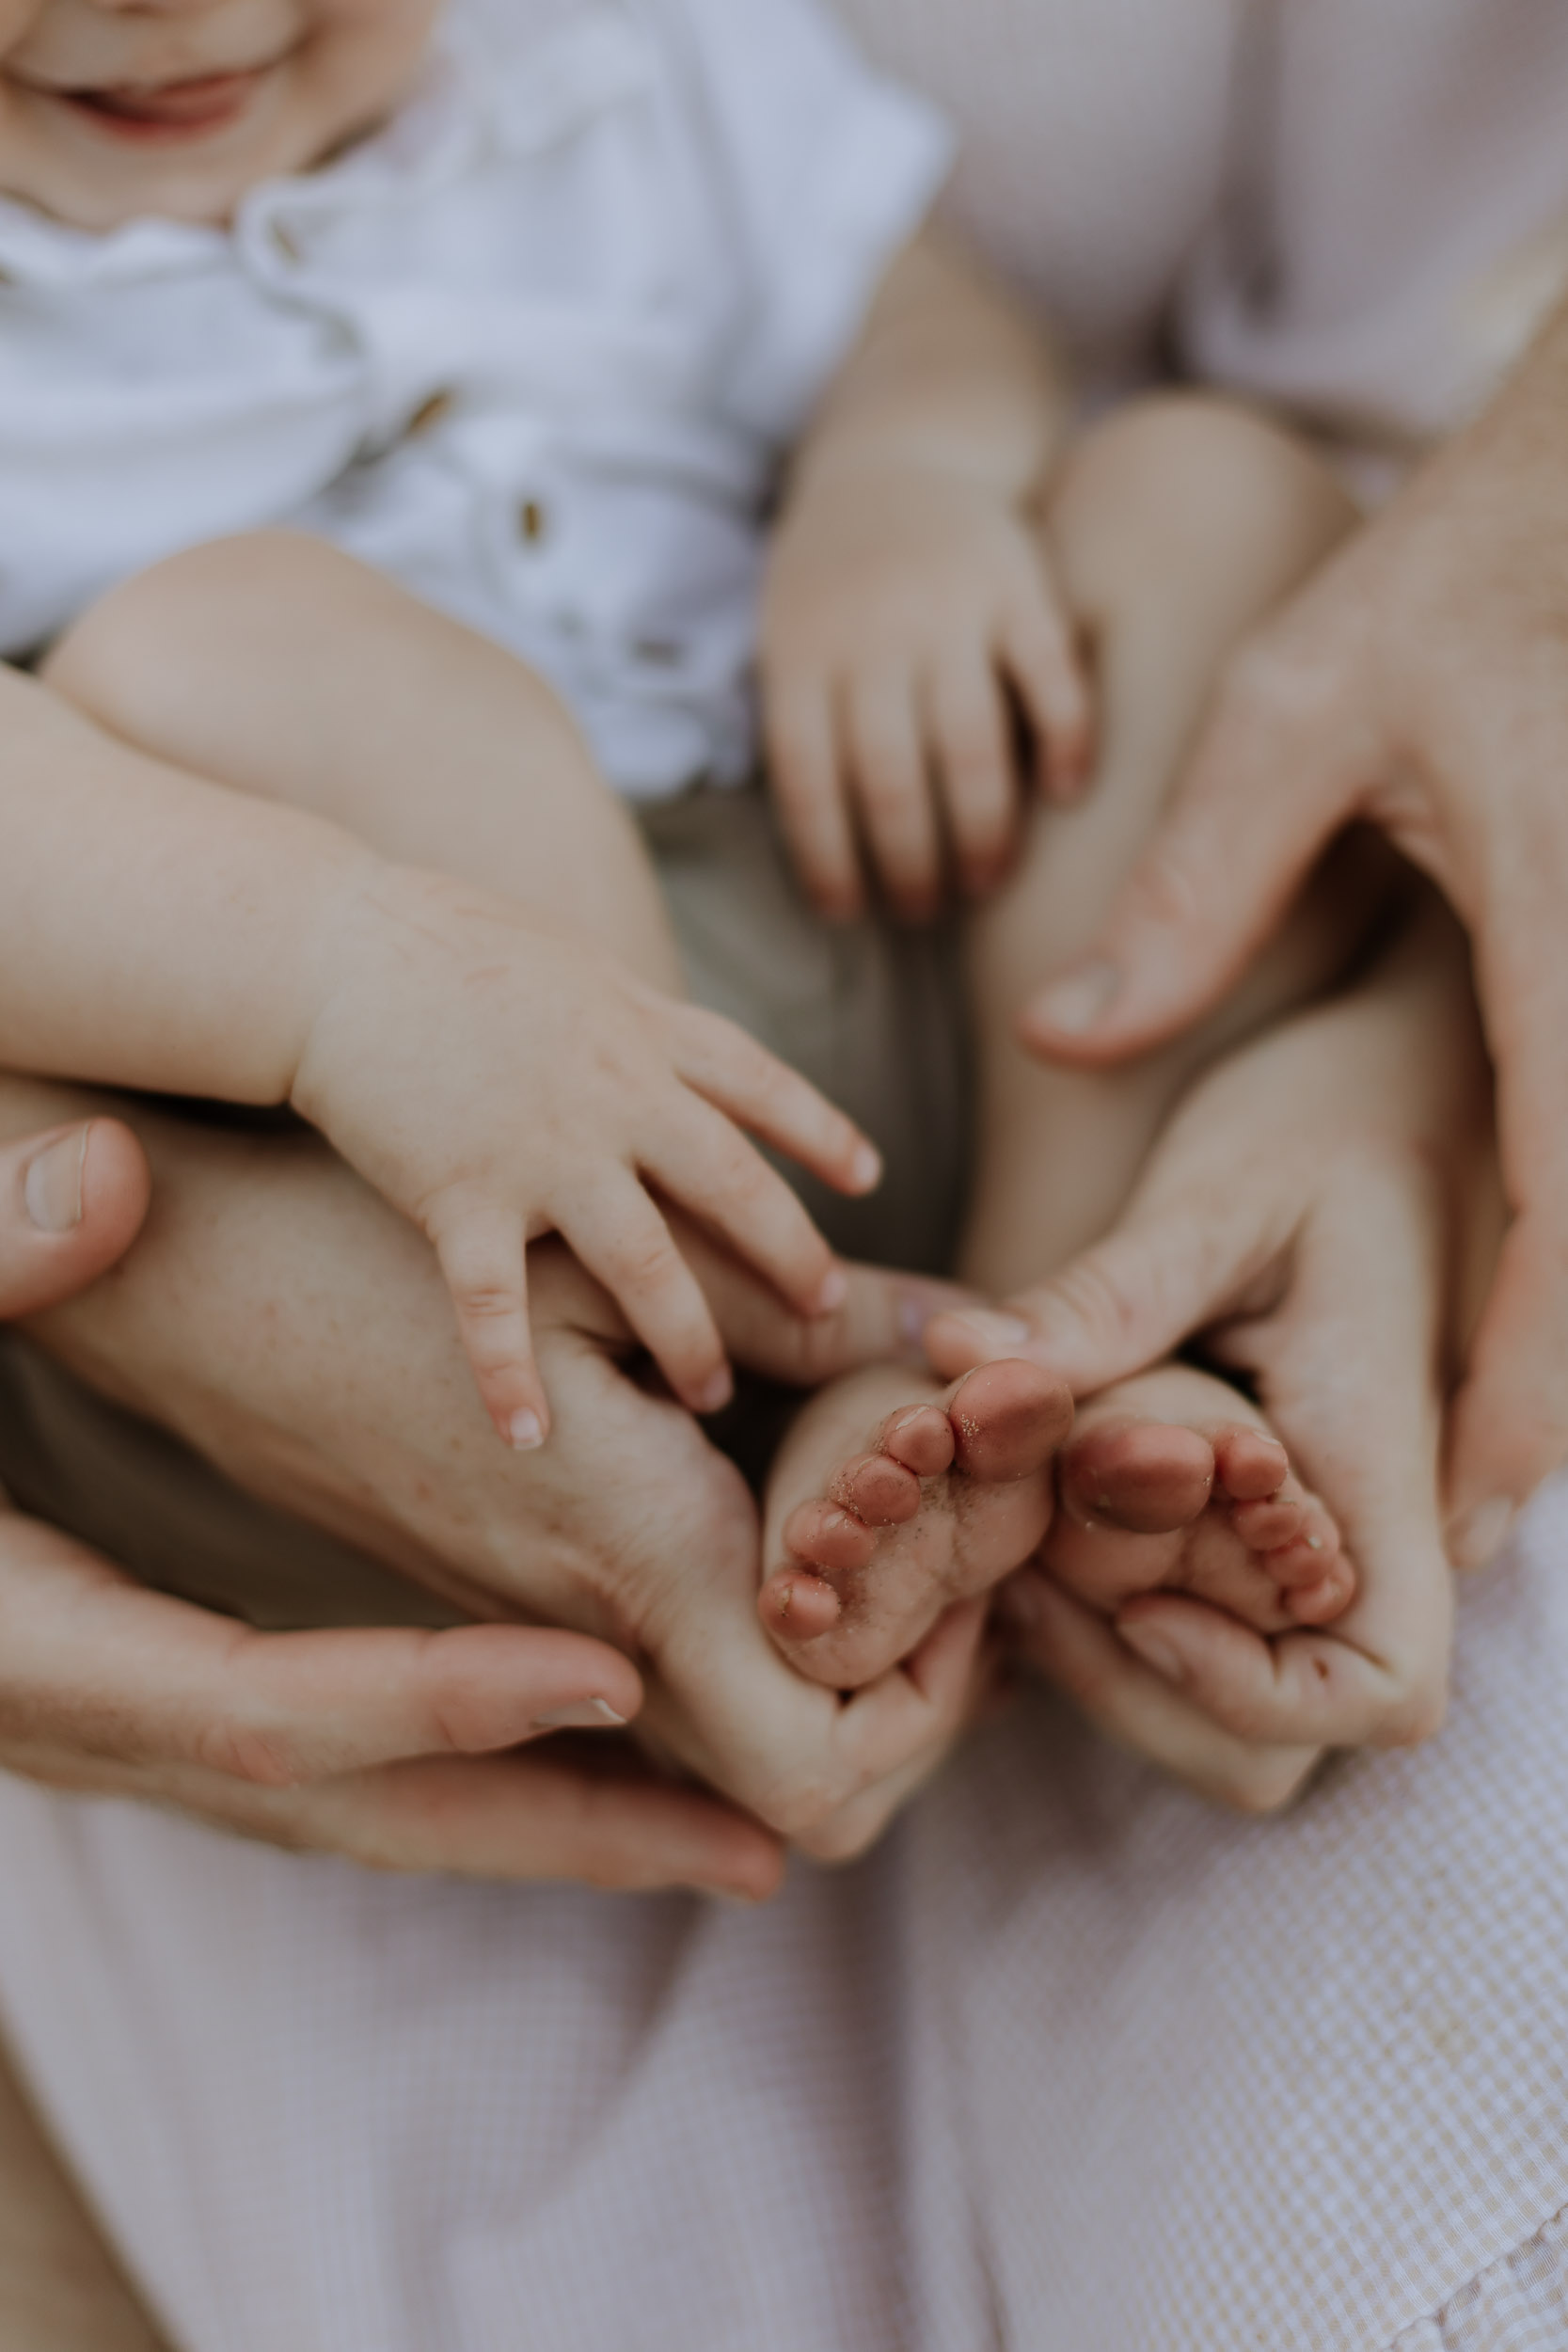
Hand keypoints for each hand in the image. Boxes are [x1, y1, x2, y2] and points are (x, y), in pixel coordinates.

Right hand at [0, 1103, 781, 1895]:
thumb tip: (101, 1180)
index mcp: (61, 1649)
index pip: (269, 1709)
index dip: (437, 1700)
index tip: (607, 1676)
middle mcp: (120, 1726)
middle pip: (369, 1813)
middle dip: (569, 1834)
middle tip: (762, 1852)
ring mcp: (155, 1734)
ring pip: (382, 1813)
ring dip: (555, 1824)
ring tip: (730, 1834)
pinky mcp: (185, 1709)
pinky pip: (366, 1782)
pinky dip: (492, 1779)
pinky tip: (598, 1742)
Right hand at [294, 864, 880, 1445]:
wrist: (332, 945)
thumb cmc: (442, 945)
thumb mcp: (572, 966)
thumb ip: (636, 1021)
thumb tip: (688, 1049)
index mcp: (643, 1032)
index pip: (761, 1084)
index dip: (820, 1131)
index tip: (867, 1175)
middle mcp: (615, 1094)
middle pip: (733, 1185)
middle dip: (790, 1253)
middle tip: (831, 1308)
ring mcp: (543, 1150)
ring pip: (647, 1264)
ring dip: (687, 1338)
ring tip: (714, 1397)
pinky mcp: (461, 1194)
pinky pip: (496, 1306)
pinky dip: (510, 1376)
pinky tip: (528, 1436)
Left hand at [762, 461, 1087, 919]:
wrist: (896, 465)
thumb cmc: (836, 594)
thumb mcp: (789, 645)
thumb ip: (805, 732)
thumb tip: (830, 869)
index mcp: (802, 656)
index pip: (808, 784)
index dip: (829, 861)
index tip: (850, 913)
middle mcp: (873, 633)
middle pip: (891, 780)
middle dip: (910, 864)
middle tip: (924, 908)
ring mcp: (950, 608)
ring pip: (970, 746)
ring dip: (983, 831)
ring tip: (984, 880)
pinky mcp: (1022, 588)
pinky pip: (1052, 681)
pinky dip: (1067, 744)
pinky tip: (1068, 796)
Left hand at [930, 901, 1489, 1807]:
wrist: (1401, 1086)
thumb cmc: (1325, 1121)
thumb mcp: (1209, 1197)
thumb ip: (1100, 1300)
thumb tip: (955, 1368)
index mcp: (1382, 1456)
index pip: (1384, 1688)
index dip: (1250, 1691)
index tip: (1132, 1602)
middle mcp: (1382, 1526)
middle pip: (1290, 1736)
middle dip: (1142, 1687)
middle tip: (1021, 1581)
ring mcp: (1345, 1534)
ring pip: (1250, 1701)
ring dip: (1125, 1654)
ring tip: (1019, 1547)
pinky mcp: (1301, 1521)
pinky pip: (1228, 1622)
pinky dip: (1133, 1604)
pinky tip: (1049, 1514)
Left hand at [1020, 302, 1567, 1560]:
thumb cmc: (1455, 579)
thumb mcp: (1297, 728)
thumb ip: (1188, 900)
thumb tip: (1061, 1035)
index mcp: (1566, 950)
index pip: (1563, 1210)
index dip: (1526, 1377)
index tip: (1474, 1503)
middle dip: (1558, 1396)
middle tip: (1475, 1530)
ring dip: (1565, 1330)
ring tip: (1487, 1453)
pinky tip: (1521, 1293)